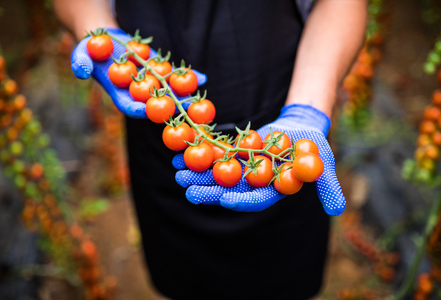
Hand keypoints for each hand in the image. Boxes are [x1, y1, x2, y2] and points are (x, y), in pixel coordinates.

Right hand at [71, 28, 206, 117]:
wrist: (105, 39)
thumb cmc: (90, 49)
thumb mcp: (81, 53)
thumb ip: (80, 63)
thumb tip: (79, 71)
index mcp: (119, 94)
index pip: (129, 106)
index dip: (137, 110)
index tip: (146, 111)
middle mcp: (137, 92)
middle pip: (153, 104)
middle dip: (168, 110)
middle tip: (182, 113)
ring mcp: (150, 83)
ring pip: (169, 93)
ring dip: (184, 97)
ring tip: (198, 100)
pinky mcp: (160, 72)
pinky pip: (175, 75)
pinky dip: (189, 77)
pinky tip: (203, 77)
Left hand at [173, 104, 345, 215]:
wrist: (301, 127)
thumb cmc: (314, 146)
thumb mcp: (323, 165)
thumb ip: (328, 187)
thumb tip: (338, 210)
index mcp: (274, 190)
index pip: (256, 199)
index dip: (242, 200)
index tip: (225, 199)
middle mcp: (255, 183)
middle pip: (230, 188)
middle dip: (208, 189)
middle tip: (187, 188)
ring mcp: (243, 168)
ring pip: (218, 172)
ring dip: (199, 172)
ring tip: (178, 172)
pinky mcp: (236, 153)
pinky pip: (217, 153)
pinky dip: (203, 152)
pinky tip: (182, 153)